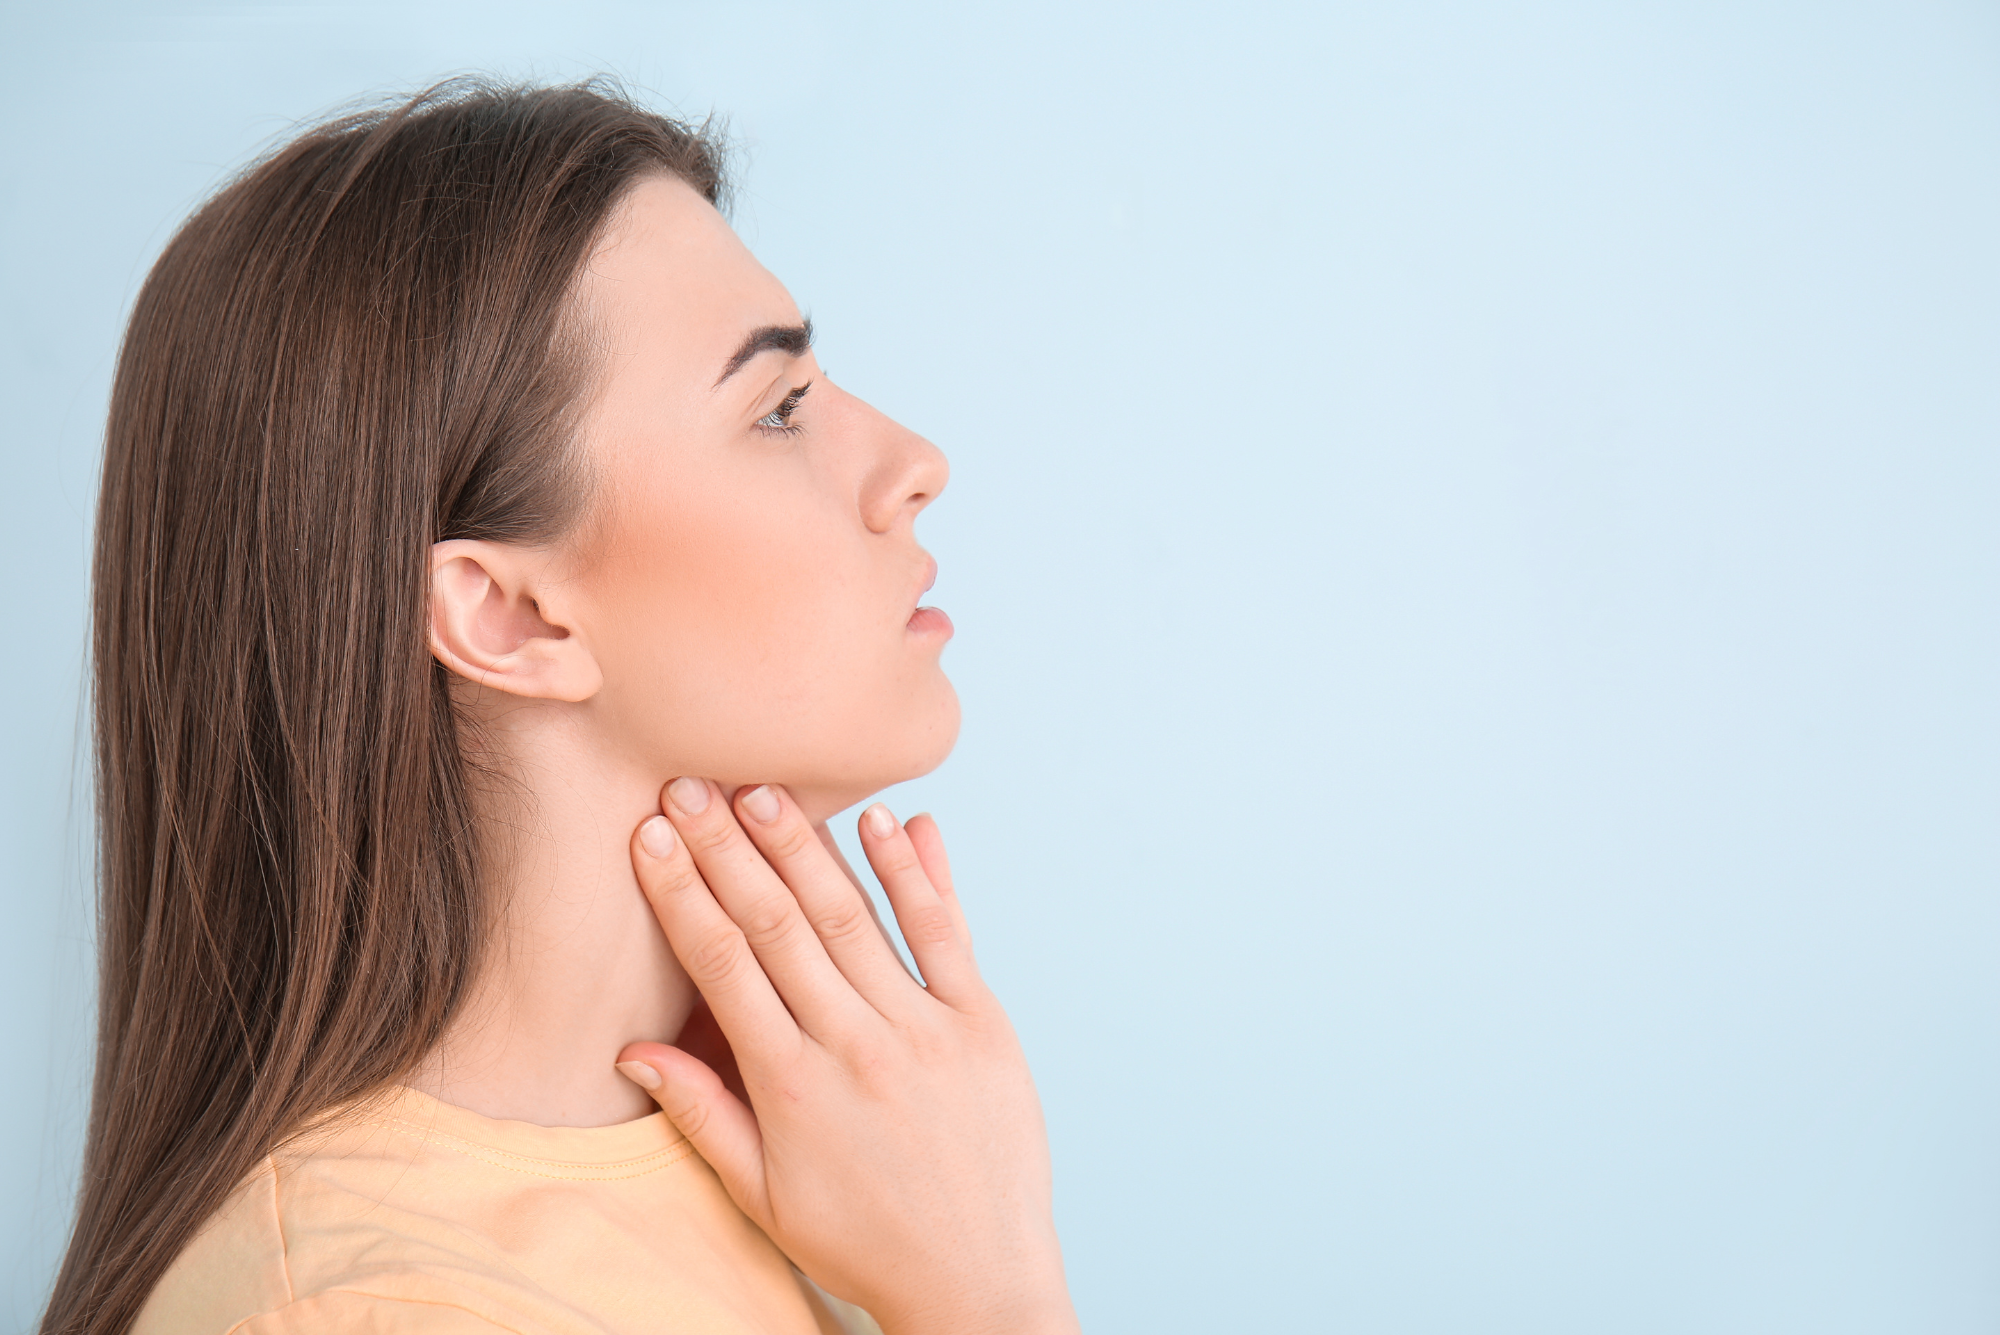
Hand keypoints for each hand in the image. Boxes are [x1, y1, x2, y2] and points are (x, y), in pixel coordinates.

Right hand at [614, 778, 1078, 1334]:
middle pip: (779, 924)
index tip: (648, 836)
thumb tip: (632, 1050)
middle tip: (690, 784)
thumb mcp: (763, 1195)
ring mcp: (923, 1029)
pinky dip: (916, 875)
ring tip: (764, 787)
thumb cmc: (864, 1240)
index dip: (681, 893)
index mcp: (790, 1086)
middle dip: (728, 848)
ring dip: (806, 846)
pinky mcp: (982, 1024)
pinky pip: (944, 934)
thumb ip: (702, 1113)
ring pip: (853, 918)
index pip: (723, 965)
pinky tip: (888, 820)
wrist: (978, 1280)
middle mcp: (854, 1046)